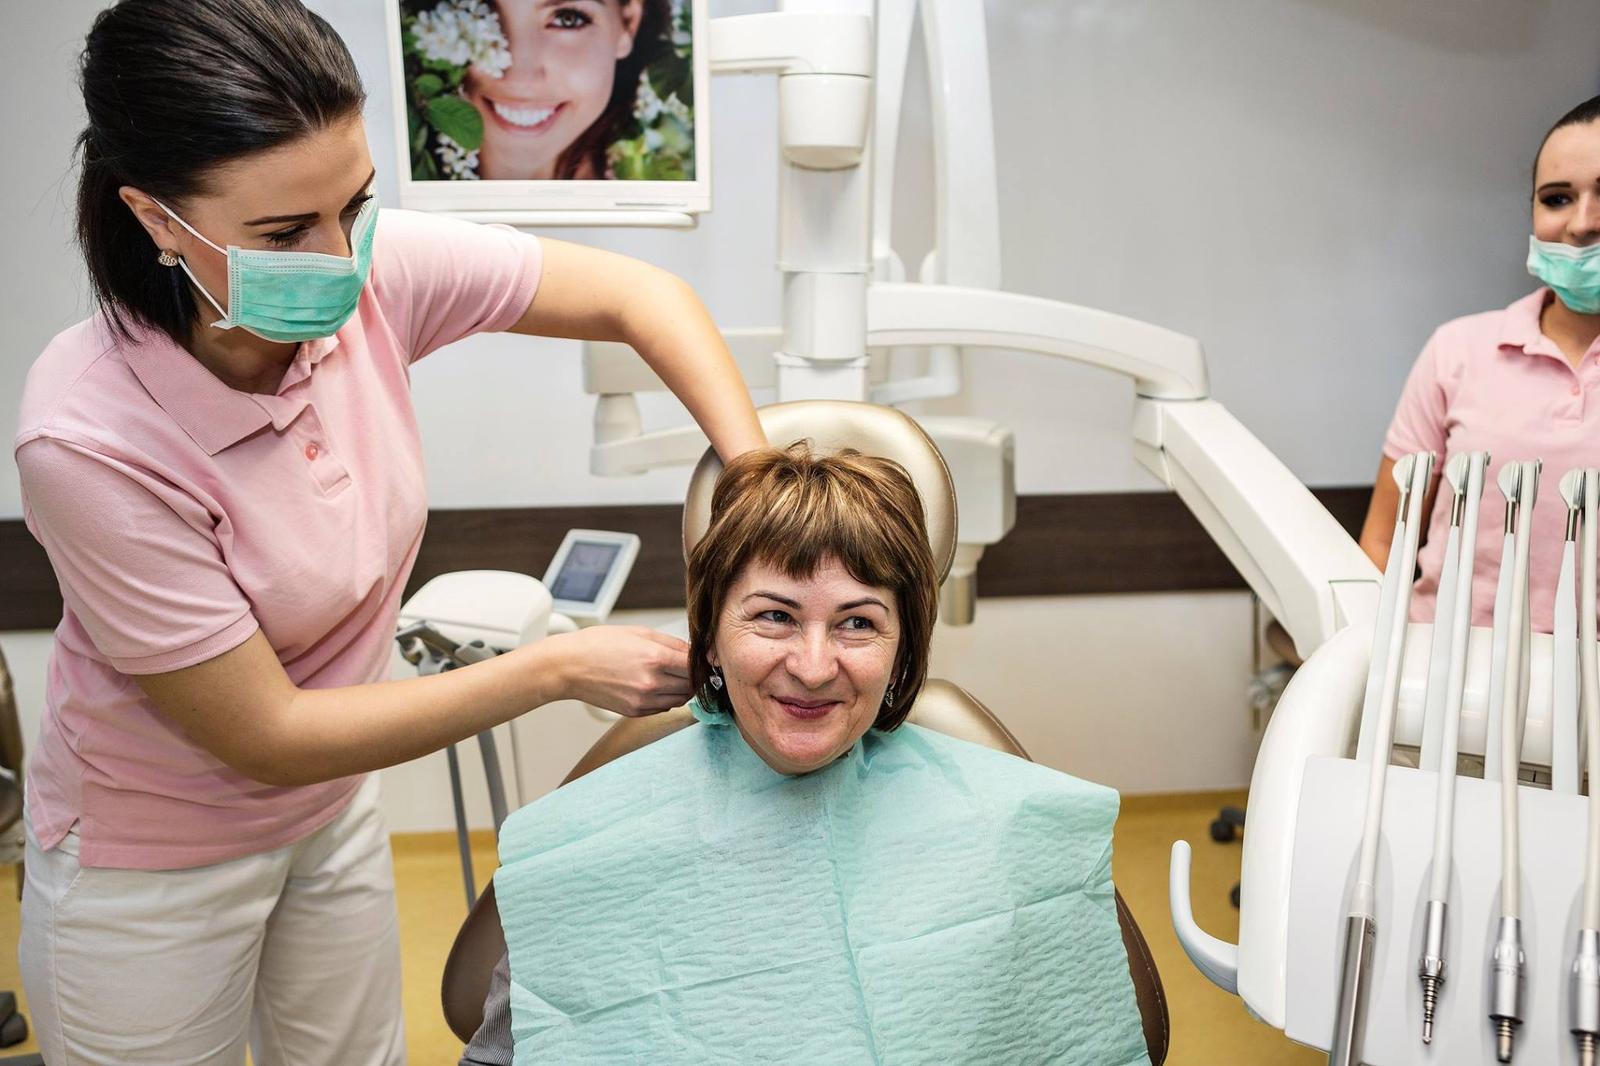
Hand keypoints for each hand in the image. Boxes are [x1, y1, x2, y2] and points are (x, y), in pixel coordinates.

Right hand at [546, 625, 692, 716]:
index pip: (695, 666)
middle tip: (688, 666)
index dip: (703, 662)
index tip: (706, 659)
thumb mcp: (639, 633)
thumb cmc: (599, 644)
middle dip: (694, 676)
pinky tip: (655, 685)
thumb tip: (694, 650)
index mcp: (654, 658)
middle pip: (692, 685)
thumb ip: (671, 643)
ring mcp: (643, 700)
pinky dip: (667, 697)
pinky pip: (664, 707)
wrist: (568, 667)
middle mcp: (651, 682)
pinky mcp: (635, 712)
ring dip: (683, 688)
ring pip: (681, 699)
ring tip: (670, 674)